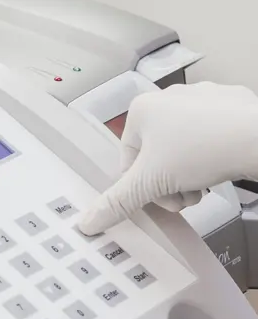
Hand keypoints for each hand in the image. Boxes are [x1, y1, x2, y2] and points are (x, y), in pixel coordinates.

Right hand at [77, 82, 257, 235]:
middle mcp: (169, 97)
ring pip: (182, 148)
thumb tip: (87, 221)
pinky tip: (220, 167)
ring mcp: (202, 97)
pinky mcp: (230, 103)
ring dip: (188, 175)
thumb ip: (116, 203)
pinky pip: (210, 136)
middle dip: (167, 184)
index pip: (127, 160)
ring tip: (202, 187)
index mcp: (142, 110)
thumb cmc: (203, 150)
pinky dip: (211, 156)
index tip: (160, 199)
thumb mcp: (149, 185)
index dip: (141, 187)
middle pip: (155, 156)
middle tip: (183, 198)